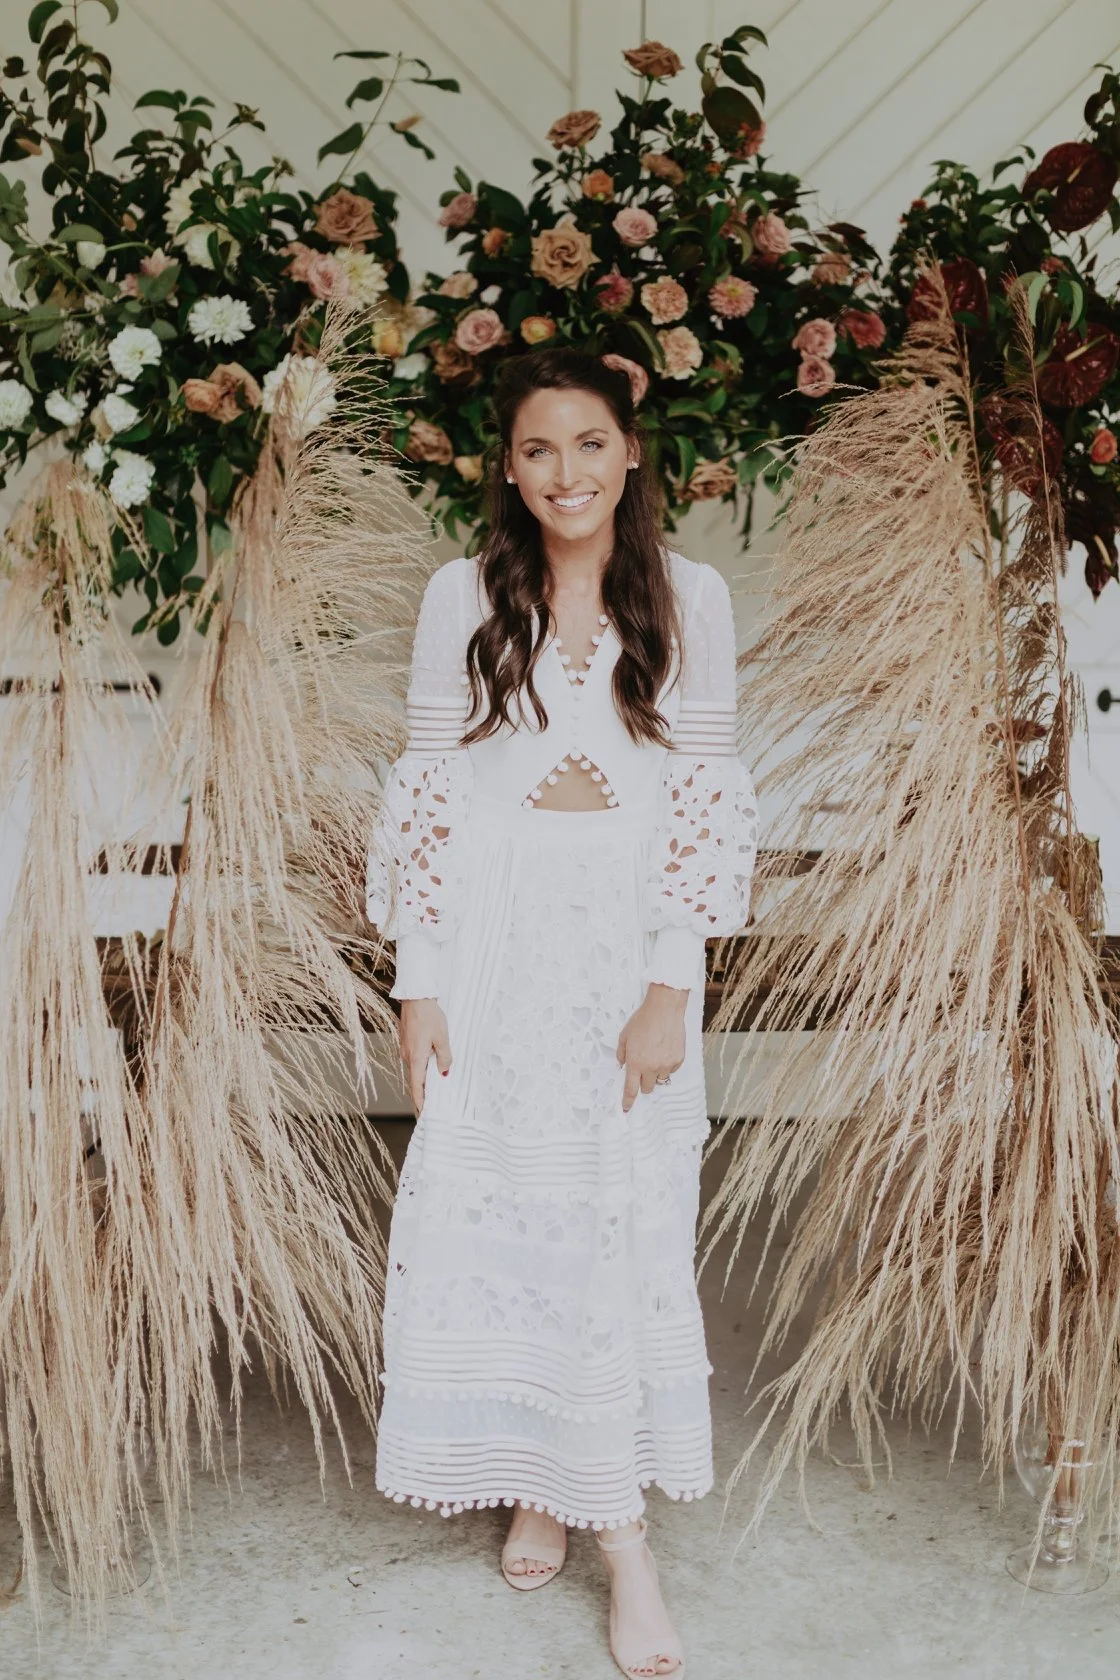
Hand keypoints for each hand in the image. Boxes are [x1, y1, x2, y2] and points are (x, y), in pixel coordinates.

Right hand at [397, 997, 451, 1115]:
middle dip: (423, 1093)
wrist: (416, 997)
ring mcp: (405, 1048)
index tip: (422, 1114)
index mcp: (416, 1058)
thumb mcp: (442, 1037)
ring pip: (415, 1068)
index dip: (420, 1102)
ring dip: (423, 1078)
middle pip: (415, 1079)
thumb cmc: (429, 1016)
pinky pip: (414, 1059)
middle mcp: (407, 1056)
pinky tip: (430, 1066)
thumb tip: (444, 1072)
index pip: (416, 1086)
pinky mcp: (407, 1041)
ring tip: (434, 1088)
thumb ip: (444, 1057)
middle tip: (431, 1106)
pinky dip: (421, 1066)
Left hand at [616, 983, 687, 1112]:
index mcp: (636, 1063)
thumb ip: (622, 1054)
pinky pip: (671, 1070)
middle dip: (643, 1083)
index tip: (626, 1109)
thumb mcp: (624, 1036)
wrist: (664, 1009)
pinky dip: (667, 1065)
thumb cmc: (643, 1020)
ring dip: (656, 1073)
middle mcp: (651, 1067)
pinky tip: (664, 1050)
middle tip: (642, 1070)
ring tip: (655, 1054)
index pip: (631, 1089)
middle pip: (647, 1088)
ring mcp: (667, 1064)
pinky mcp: (678, 1059)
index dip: (628, 1101)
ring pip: (660, 1079)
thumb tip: (622, 1065)